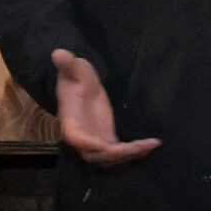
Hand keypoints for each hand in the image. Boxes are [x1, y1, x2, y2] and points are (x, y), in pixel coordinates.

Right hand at [51, 50, 159, 167]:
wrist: (80, 84)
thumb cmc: (75, 76)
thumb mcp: (73, 68)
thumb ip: (67, 64)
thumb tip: (58, 53)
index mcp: (71, 122)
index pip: (78, 140)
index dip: (92, 146)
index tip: (110, 147)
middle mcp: (82, 137)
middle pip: (97, 156)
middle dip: (117, 155)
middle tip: (138, 147)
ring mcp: (96, 140)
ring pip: (110, 158)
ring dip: (130, 155)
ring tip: (150, 145)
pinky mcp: (108, 139)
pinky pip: (120, 152)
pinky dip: (135, 151)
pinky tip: (152, 144)